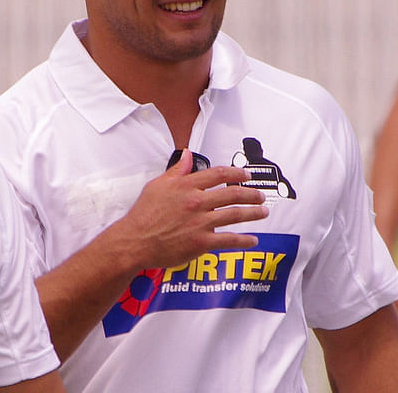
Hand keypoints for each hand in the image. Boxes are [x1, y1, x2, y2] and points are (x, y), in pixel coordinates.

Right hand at [107, 149, 268, 271]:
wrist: (135, 240)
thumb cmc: (143, 214)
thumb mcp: (156, 185)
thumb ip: (176, 171)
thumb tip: (187, 155)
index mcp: (186, 186)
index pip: (218, 174)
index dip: (236, 172)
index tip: (246, 174)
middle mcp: (197, 202)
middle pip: (232, 193)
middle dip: (251, 194)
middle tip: (260, 195)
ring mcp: (200, 223)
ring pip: (235, 215)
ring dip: (253, 213)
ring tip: (263, 212)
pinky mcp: (201, 242)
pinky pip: (229, 240)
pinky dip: (244, 241)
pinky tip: (252, 240)